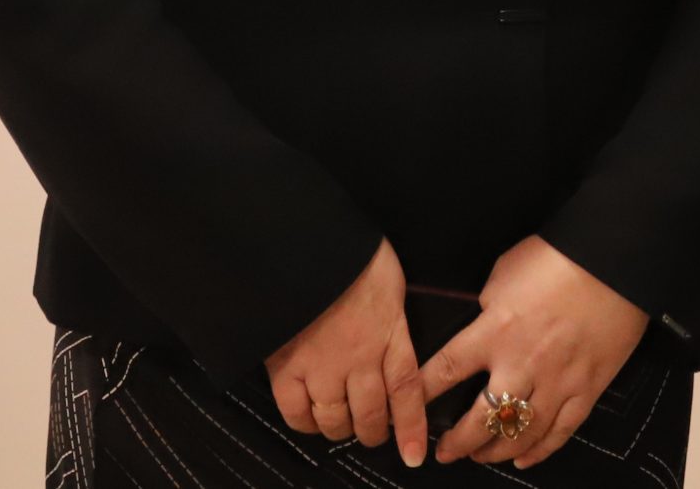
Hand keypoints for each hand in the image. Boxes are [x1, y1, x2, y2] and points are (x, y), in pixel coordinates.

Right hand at [264, 239, 427, 465]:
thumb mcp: (390, 283)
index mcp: (389, 334)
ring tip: (344, 427)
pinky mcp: (286, 368)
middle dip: (374, 432)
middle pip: (370, 415)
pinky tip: (312, 420)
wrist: (303, 244)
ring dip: (342, 429)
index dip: (410, 427)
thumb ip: (394, 317)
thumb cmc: (350, 255)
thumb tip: (396, 333)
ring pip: (335, 419)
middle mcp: (358, 359)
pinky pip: (296, 412)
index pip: (406, 392)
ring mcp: (321, 367)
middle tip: (374, 434)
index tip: (413, 455)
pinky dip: (306, 423)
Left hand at [422, 236, 650, 469]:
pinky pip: (561, 431)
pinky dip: (540, 450)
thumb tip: (479, 319)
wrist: (614, 260)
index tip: (405, 410)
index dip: (420, 395)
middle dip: (456, 443)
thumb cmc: (558, 257)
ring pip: (519, 433)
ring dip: (494, 451)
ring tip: (481, 457)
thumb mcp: (504, 273)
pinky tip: (524, 458)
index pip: (444, 371)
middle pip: (479, 420)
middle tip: (445, 452)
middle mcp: (520, 364)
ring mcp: (556, 381)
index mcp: (495, 331)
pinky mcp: (587, 388)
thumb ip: (487, 304)